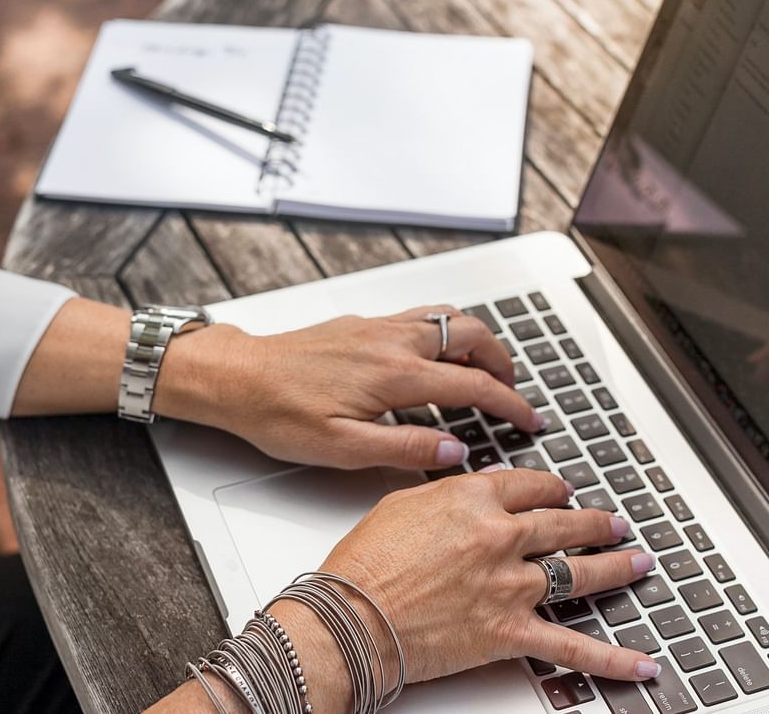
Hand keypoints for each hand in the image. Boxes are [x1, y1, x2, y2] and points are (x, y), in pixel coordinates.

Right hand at [145, 469, 659, 713]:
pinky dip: (612, 659)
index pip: (530, 484)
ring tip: (636, 560)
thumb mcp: (402, 502)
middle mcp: (500, 535)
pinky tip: (641, 663)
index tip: (561, 489)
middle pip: (563, 522)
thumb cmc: (367, 560)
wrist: (352, 616)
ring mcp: (510, 584)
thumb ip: (446, 493)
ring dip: (614, 565)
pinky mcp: (510, 631)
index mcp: (473, 497)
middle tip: (611, 520)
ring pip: (579, 571)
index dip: (552, 486)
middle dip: (593, 520)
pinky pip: (572, 647)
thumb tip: (467, 490)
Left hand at [155, 305, 540, 470]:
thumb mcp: (342, 448)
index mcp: (394, 374)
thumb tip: (455, 453)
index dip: (510, 404)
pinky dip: (446, 331)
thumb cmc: (279, 413)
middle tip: (512, 392)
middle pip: (472, 335)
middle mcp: (392, 340)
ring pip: (448, 317)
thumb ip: (405, 450)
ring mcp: (378, 325)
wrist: (238, 377)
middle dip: (503, 361)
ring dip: (476, 341)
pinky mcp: (363, 322)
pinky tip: (436, 355)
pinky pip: (421, 315)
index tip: (530, 420)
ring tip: (484, 371)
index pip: (474, 385)